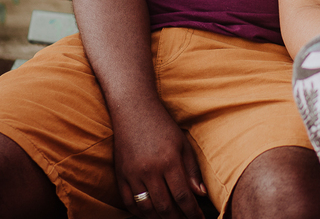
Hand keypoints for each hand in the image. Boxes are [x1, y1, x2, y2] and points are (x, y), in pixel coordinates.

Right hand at [113, 103, 206, 218]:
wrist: (134, 110)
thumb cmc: (163, 126)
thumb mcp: (183, 144)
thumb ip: (191, 170)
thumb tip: (200, 194)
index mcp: (169, 161)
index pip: (182, 196)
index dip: (192, 212)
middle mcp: (149, 171)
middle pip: (165, 207)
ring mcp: (132, 174)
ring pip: (147, 208)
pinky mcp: (120, 175)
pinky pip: (129, 202)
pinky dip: (140, 212)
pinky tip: (151, 214)